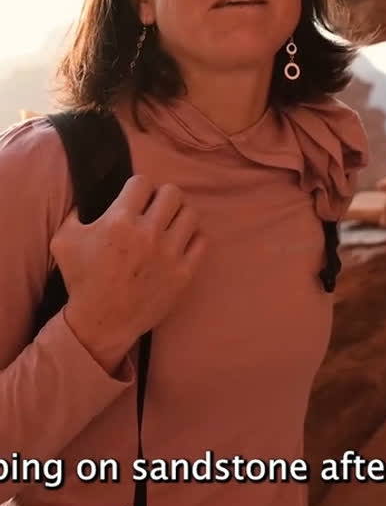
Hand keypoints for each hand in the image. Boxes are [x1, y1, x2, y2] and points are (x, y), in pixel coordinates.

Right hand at [49, 176, 206, 369]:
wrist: (102, 323)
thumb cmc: (83, 281)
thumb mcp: (64, 241)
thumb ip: (75, 212)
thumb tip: (89, 196)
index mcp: (120, 221)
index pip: (142, 182)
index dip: (137, 188)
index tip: (135, 199)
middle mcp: (148, 233)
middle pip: (172, 193)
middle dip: (162, 197)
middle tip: (155, 209)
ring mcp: (169, 253)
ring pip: (190, 214)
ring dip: (179, 216)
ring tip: (169, 225)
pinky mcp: (184, 273)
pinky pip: (202, 241)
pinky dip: (192, 239)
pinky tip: (180, 243)